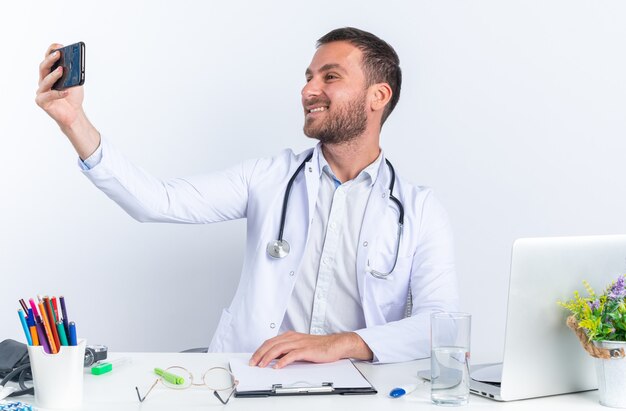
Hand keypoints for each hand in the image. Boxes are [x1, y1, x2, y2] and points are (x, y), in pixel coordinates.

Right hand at [35, 43, 99, 159]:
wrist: (74, 114)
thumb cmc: (73, 96)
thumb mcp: (76, 82)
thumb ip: (74, 73)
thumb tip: (75, 62)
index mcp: (50, 74)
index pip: (48, 59)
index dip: (51, 51)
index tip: (59, 45)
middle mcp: (43, 81)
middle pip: (43, 68)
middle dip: (50, 59)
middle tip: (58, 54)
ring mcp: (41, 91)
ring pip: (45, 81)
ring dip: (53, 75)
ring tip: (61, 70)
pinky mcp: (42, 101)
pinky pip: (49, 96)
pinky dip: (58, 93)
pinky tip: (66, 91)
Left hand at [249, 331, 372, 368]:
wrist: (335, 344)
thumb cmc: (319, 346)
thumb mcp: (300, 346)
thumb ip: (288, 350)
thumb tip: (274, 358)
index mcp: (290, 336)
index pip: (270, 342)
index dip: (260, 350)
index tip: (253, 359)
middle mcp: (293, 338)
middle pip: (271, 344)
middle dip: (260, 354)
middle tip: (253, 363)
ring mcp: (299, 343)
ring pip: (279, 348)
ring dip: (268, 357)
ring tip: (261, 365)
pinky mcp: (306, 350)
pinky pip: (292, 355)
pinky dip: (283, 361)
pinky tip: (277, 367)